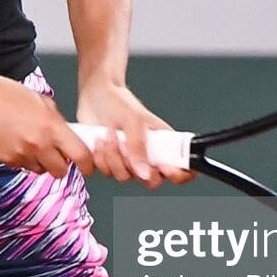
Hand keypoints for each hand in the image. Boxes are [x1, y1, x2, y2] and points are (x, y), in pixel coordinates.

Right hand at [0, 71, 93, 176]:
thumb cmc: (3, 93)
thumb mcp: (38, 99)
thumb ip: (55, 119)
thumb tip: (68, 134)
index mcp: (51, 125)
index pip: (80, 156)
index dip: (88, 164)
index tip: (88, 165)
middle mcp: (38, 143)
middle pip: (62, 171)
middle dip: (62, 164)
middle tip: (57, 153)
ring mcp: (21, 154)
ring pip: (41, 170)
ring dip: (41, 162)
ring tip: (31, 143)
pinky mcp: (6, 160)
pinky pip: (23, 167)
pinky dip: (23, 159)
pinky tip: (15, 142)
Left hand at [76, 80, 194, 189]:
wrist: (94, 95)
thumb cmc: (119, 102)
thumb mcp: (133, 120)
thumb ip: (139, 147)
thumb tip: (145, 173)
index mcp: (164, 145)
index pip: (182, 169)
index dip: (178, 175)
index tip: (165, 167)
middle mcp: (147, 157)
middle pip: (150, 181)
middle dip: (135, 166)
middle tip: (125, 145)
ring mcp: (127, 162)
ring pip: (123, 177)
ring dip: (112, 156)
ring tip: (109, 134)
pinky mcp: (107, 163)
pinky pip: (102, 172)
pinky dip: (97, 157)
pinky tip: (97, 140)